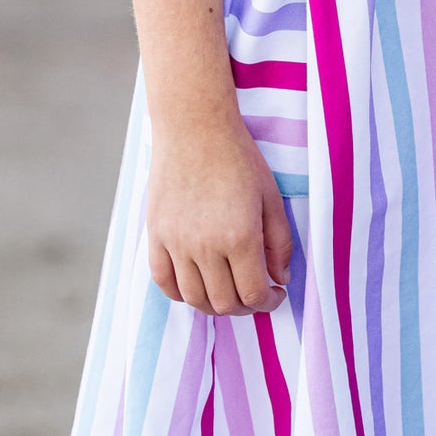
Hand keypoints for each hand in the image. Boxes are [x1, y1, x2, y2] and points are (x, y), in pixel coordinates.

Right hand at [146, 117, 292, 316]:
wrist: (194, 128)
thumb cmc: (238, 158)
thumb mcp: (271, 197)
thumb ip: (280, 243)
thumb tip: (279, 279)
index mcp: (240, 237)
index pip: (252, 294)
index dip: (267, 303)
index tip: (275, 296)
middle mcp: (205, 246)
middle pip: (223, 303)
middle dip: (245, 307)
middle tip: (255, 295)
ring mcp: (175, 243)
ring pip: (193, 299)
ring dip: (214, 305)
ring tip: (228, 293)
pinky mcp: (155, 235)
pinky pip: (164, 282)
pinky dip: (180, 293)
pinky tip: (196, 286)